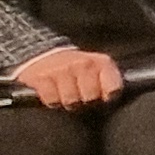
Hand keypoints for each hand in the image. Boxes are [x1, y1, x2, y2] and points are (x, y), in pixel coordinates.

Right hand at [7, 45, 122, 109]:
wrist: (45, 54)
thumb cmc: (76, 67)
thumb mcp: (98, 68)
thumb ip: (109, 82)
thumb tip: (112, 97)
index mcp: (101, 62)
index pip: (113, 88)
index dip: (108, 96)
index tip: (104, 96)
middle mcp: (82, 64)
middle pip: (90, 97)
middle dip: (85, 98)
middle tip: (79, 92)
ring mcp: (61, 70)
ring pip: (70, 100)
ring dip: (67, 100)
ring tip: (66, 91)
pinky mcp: (42, 77)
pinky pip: (52, 100)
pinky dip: (52, 100)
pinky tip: (53, 92)